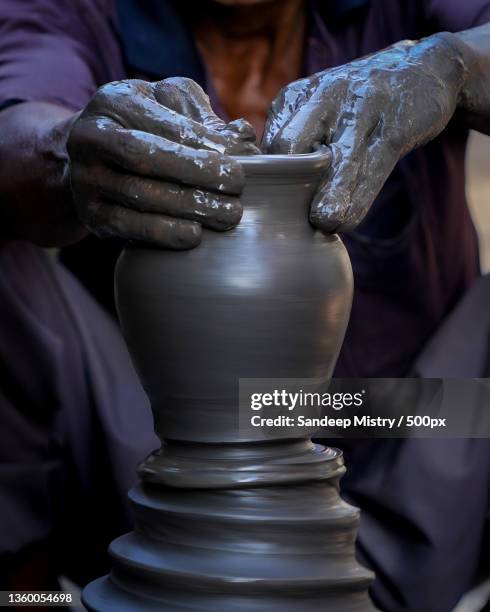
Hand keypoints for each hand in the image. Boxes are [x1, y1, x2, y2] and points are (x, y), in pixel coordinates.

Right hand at [67, 77, 258, 248]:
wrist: (94, 160)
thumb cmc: (146, 128)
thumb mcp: (170, 107)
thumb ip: (205, 118)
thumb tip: (244, 137)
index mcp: (114, 100)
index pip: (165, 124)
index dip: (207, 145)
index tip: (243, 161)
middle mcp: (90, 137)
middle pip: (145, 156)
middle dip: (196, 173)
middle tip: (238, 187)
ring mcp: (85, 178)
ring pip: (138, 195)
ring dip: (188, 207)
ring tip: (227, 215)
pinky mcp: (89, 214)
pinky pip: (126, 227)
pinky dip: (162, 233)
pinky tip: (194, 236)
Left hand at [262, 33, 467, 231]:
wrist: (423, 69)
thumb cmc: (358, 103)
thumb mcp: (316, 109)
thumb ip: (290, 140)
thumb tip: (266, 191)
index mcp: (296, 96)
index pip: (268, 145)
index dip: (268, 180)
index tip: (273, 206)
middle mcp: (324, 96)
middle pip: (290, 146)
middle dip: (286, 186)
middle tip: (290, 219)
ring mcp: (361, 108)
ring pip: (336, 161)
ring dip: (328, 196)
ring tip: (323, 222)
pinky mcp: (394, 125)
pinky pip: (372, 167)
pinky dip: (358, 198)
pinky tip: (348, 220)